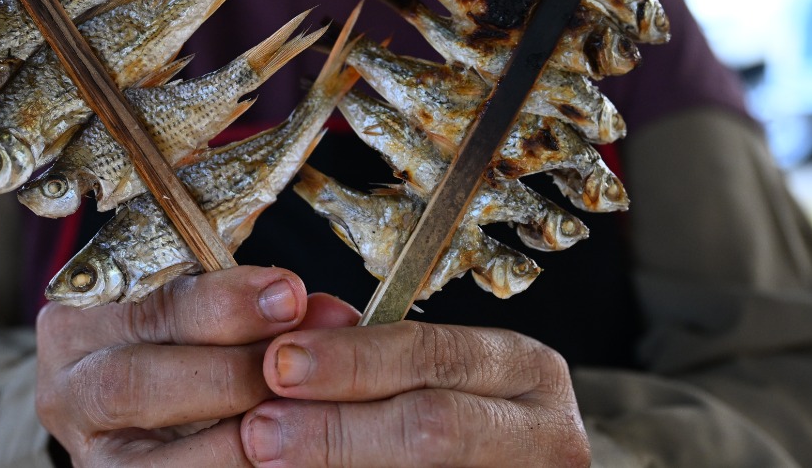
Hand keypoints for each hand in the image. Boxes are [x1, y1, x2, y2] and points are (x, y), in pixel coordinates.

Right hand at [37, 265, 339, 465]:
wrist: (158, 411)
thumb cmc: (183, 346)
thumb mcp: (201, 315)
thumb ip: (252, 310)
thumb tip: (331, 316)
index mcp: (77, 324)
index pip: (148, 307)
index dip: (223, 303)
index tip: (290, 296)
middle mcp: (67, 393)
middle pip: (135, 383)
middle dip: (226, 374)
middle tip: (293, 368)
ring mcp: (93, 458)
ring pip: (151, 463)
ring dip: (235, 439)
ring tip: (296, 422)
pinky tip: (287, 454)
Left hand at [242, 312, 590, 467]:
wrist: (493, 460)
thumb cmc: (460, 416)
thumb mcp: (433, 376)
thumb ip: (374, 358)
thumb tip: (286, 353)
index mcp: (527, 369)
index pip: (435, 355)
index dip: (353, 359)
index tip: (279, 362)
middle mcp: (550, 432)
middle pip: (432, 426)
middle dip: (336, 427)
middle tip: (261, 429)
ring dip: (338, 463)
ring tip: (270, 460)